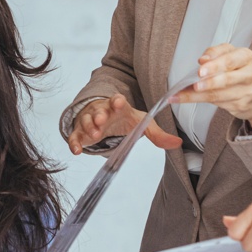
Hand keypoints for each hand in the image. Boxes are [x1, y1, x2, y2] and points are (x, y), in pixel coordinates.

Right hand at [65, 94, 181, 155]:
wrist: (103, 117)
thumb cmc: (123, 118)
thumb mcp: (141, 124)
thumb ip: (157, 134)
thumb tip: (178, 143)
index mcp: (117, 106)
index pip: (116, 100)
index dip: (117, 101)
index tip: (119, 102)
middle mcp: (101, 110)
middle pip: (98, 110)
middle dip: (99, 115)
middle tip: (102, 120)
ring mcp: (89, 120)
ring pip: (85, 121)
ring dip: (88, 126)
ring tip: (94, 134)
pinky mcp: (80, 132)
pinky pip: (75, 136)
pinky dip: (74, 142)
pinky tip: (76, 150)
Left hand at [172, 44, 251, 130]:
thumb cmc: (243, 73)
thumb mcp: (234, 59)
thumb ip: (217, 57)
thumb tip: (201, 61)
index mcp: (246, 56)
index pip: (230, 57)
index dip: (215, 61)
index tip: (200, 63)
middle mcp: (250, 73)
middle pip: (227, 77)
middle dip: (210, 81)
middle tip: (195, 83)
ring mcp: (248, 91)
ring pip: (218, 94)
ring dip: (196, 95)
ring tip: (179, 95)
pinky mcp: (242, 105)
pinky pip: (217, 103)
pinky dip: (199, 101)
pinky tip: (186, 99)